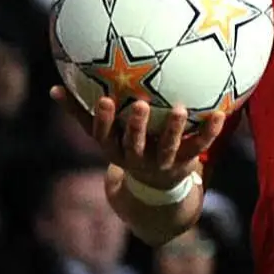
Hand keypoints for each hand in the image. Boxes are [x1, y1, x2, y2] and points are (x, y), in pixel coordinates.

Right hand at [57, 85, 223, 189]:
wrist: (155, 185)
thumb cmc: (125, 146)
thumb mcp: (103, 134)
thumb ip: (80, 111)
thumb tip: (53, 88)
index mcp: (114, 148)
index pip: (104, 135)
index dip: (105, 120)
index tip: (105, 100)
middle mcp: (136, 157)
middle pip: (135, 144)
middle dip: (137, 127)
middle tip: (142, 105)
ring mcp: (161, 162)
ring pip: (168, 148)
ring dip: (174, 130)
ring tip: (180, 109)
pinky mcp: (185, 162)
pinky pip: (199, 146)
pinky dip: (209, 131)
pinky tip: (220, 114)